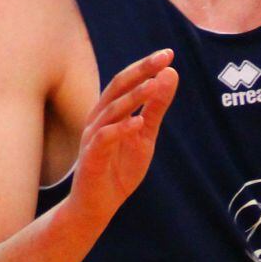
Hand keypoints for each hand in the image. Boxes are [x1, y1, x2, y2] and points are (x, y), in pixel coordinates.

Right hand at [67, 49, 178, 224]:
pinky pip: (104, 139)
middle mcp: (98, 119)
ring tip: (155, 84)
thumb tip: (170, 75)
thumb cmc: (118, 168)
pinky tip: (137, 123)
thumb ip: (156, 107)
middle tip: (164, 58)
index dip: (145, 67)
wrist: (96, 207)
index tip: (168, 54)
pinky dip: (120, 129)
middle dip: (141, 71)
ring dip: (133, 97)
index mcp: (110, 111)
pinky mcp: (90, 159)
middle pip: (117, 88)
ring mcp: (92, 138)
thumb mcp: (145, 135)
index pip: (126, 81)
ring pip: (111, 111)